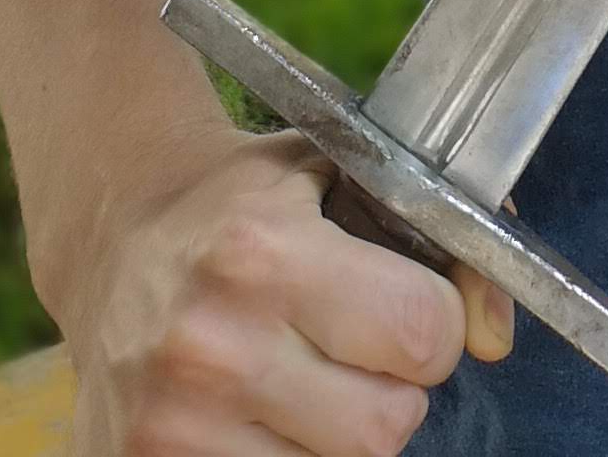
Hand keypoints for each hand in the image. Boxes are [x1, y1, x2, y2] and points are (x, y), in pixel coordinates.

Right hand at [65, 130, 513, 453]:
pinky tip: (263, 416)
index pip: (419, 334)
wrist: (114, 238)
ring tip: (304, 380)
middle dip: (393, 390)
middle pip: (384, 428)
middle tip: (358, 353)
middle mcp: (215, 345)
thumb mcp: (340, 177)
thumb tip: (493, 334)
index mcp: (264, 253)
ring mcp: (174, 424)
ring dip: (338, 436)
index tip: (412, 309)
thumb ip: (438, 239)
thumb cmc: (243, 205)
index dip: (435, 324)